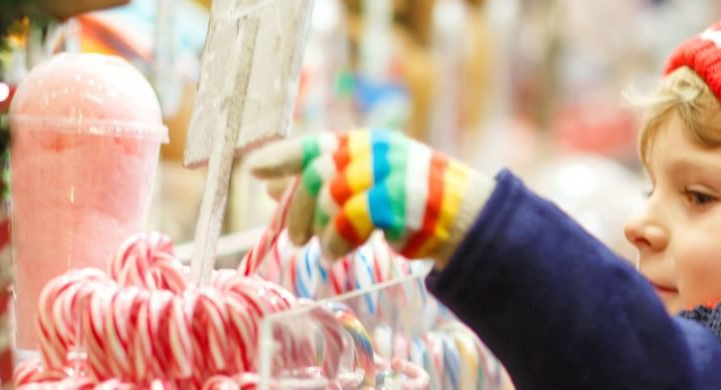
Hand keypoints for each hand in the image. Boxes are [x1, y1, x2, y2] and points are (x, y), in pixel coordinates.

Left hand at [249, 130, 494, 266]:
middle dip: (298, 208)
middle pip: (317, 174)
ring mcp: (390, 176)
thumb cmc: (412, 202)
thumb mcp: (366, 184)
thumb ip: (325, 182)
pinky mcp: (399, 204)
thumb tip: (269, 186)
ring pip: (331, 198)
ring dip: (318, 229)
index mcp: (366, 143)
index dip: (282, 156)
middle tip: (292, 237)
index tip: (253, 170)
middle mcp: (377, 153)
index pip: (316, 144)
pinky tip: (336, 253)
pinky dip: (336, 241)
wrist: (467, 219)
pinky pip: (349, 222)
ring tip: (323, 248)